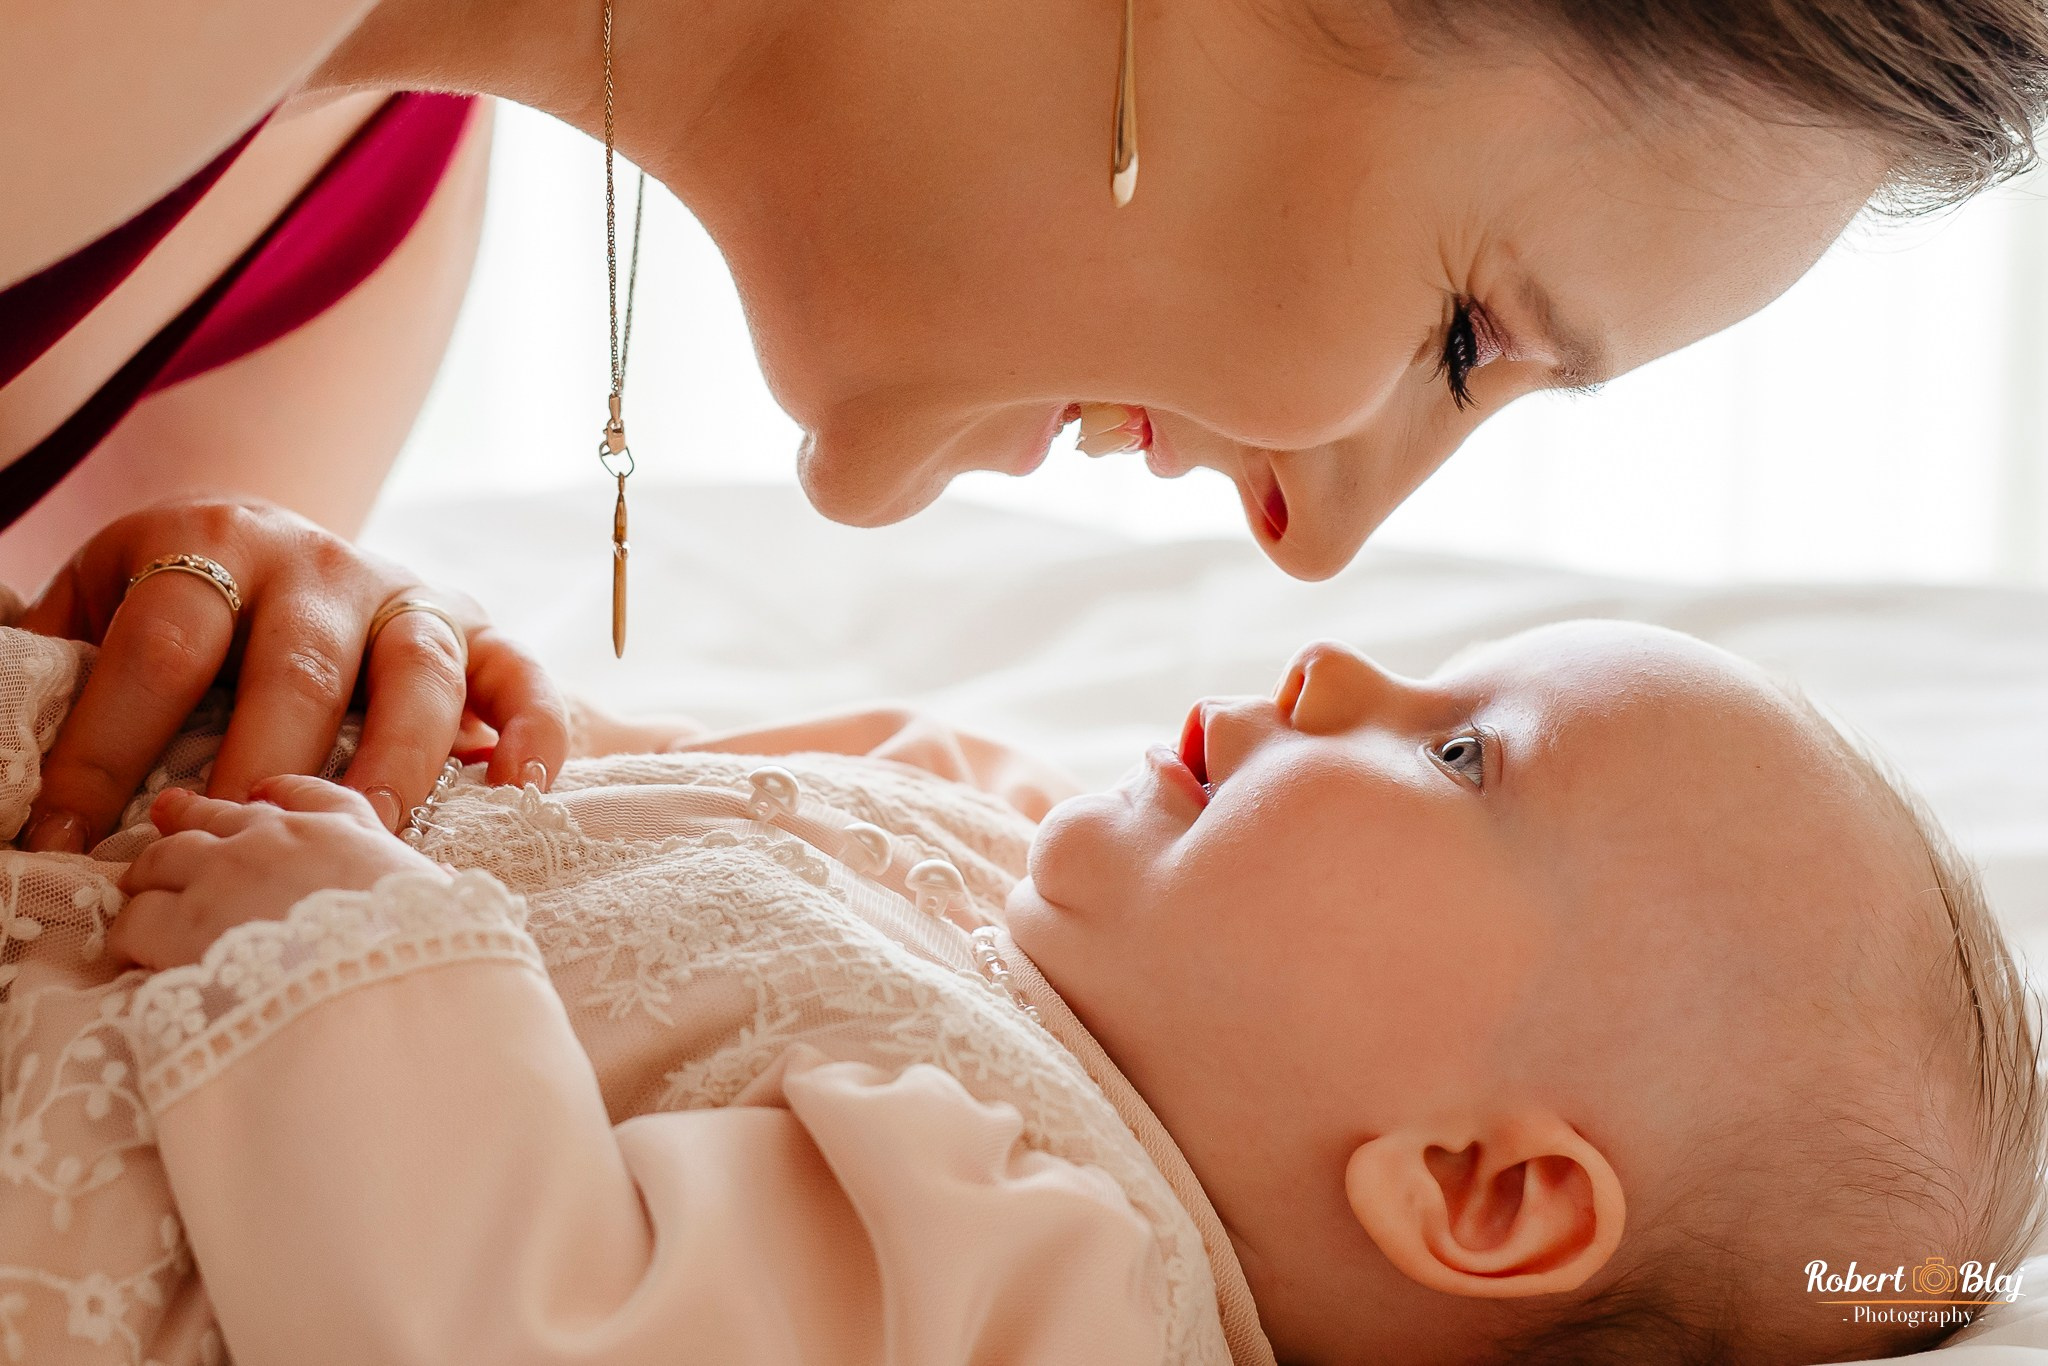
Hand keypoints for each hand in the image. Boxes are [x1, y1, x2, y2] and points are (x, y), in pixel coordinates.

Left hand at [16, 498, 569, 851]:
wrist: (279, 555)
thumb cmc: (180, 614)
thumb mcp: (99, 611)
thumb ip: (51, 667)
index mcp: (207, 546)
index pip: (159, 647)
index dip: (108, 747)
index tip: (68, 845)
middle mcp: (317, 561)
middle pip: (295, 666)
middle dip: (264, 766)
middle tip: (238, 855)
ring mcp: (408, 593)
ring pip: (417, 671)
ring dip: (394, 760)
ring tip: (367, 838)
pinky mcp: (480, 629)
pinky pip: (523, 674)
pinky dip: (535, 728)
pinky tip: (519, 788)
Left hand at [113, 776, 438, 970]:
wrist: (370, 994)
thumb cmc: (421, 954)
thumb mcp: (444, 910)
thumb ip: (433, 894)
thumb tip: (453, 892)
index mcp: (346, 833)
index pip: (308, 795)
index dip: (280, 795)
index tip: (263, 797)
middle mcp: (277, 840)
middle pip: (219, 816)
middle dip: (192, 817)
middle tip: (170, 816)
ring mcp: (222, 876)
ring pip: (162, 857)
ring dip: (150, 874)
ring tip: (139, 888)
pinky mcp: (177, 926)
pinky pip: (133, 921)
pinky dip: (129, 936)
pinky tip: (132, 955)